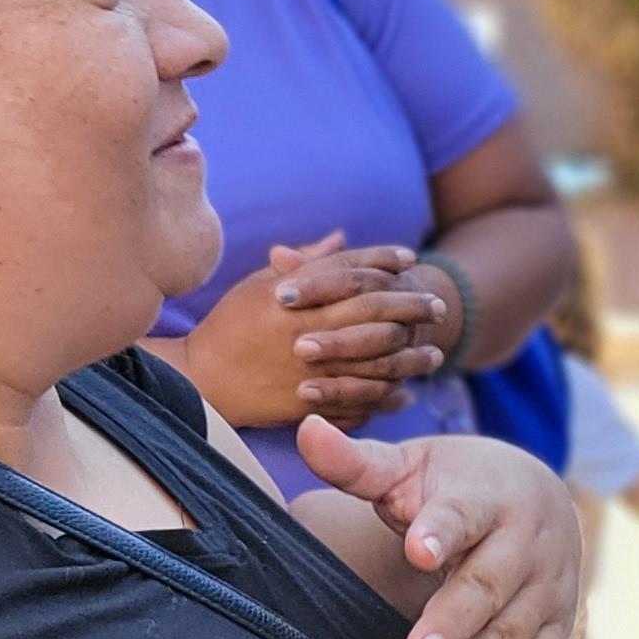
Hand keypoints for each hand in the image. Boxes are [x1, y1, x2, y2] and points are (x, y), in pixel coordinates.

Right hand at [177, 232, 446, 427]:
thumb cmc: (229, 327)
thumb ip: (305, 264)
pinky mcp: (310, 401)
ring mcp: (309, 367)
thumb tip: (341, 238)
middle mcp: (304, 328)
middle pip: (371, 309)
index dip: (381, 259)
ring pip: (375, 357)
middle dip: (410, 305)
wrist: (201, 380)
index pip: (347, 270)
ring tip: (436, 352)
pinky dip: (388, 394)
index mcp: (290, 294)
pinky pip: (359, 397)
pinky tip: (408, 390)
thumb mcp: (258, 286)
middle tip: (437, 305)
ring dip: (410, 354)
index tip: (409, 258)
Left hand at [296, 419, 582, 638]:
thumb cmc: (459, 484)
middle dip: (453, 620)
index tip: (418, 548)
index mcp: (485, 495)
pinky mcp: (559, 619)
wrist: (539, 494)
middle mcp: (524, 539)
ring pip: (513, 629)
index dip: (441, 530)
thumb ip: (358, 463)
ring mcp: (547, 583)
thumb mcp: (412, 467)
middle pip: (488, 583)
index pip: (462, 512)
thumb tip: (307, 431)